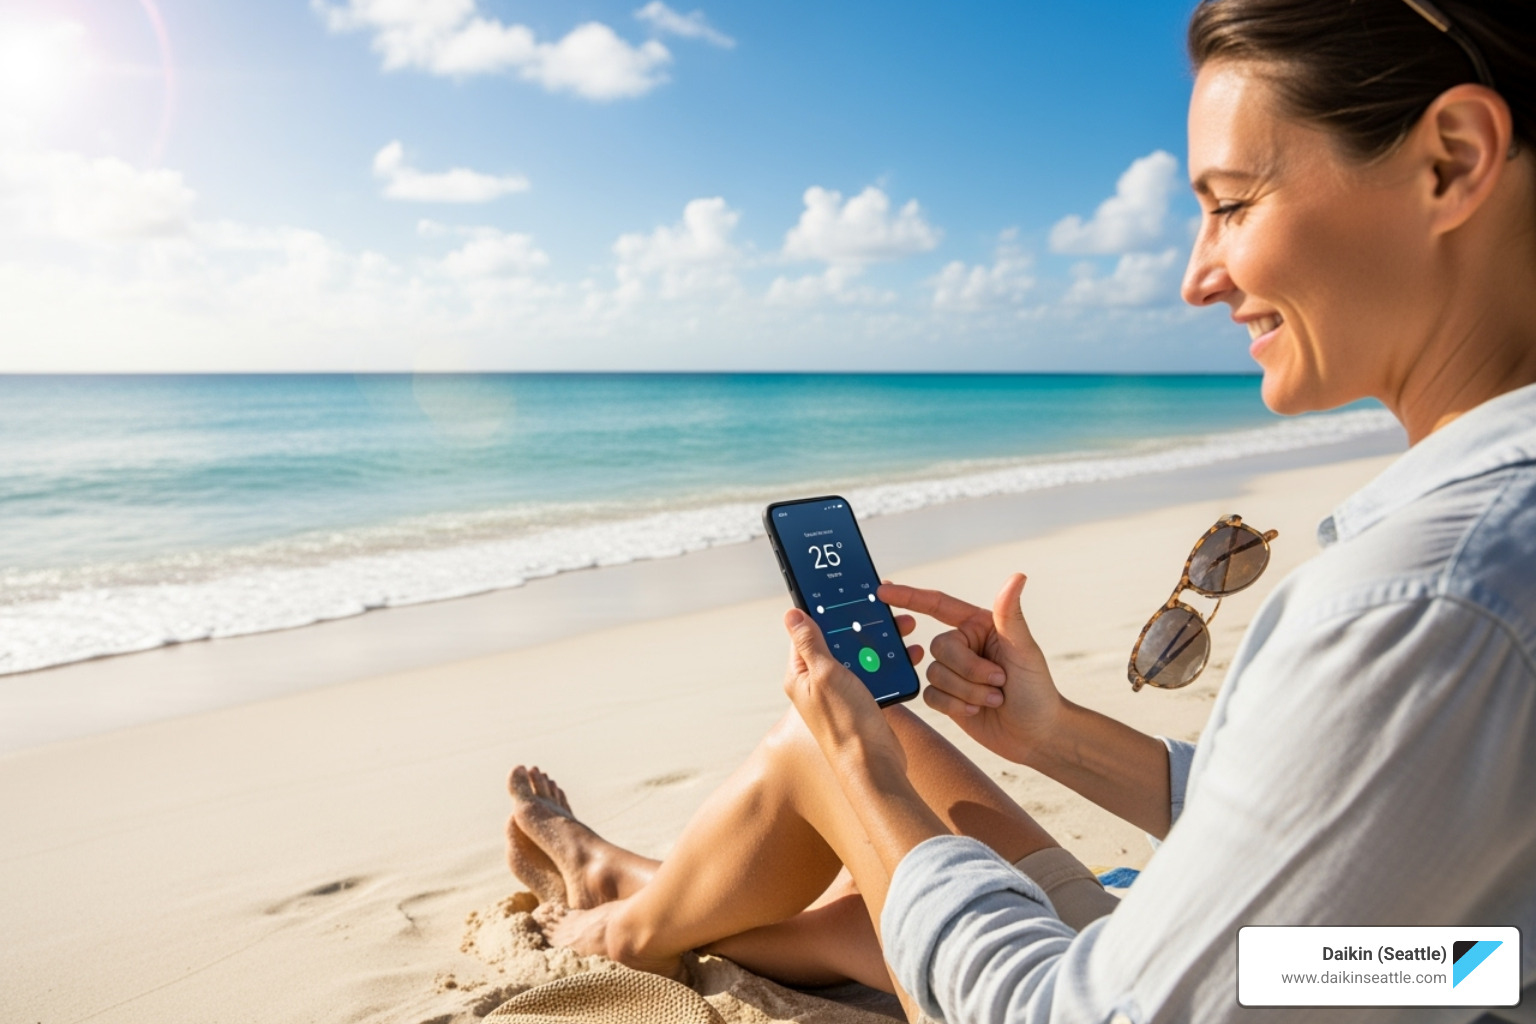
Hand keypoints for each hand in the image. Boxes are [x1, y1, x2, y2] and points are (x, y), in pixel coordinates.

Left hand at [781, 609, 906, 775]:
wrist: (874, 765)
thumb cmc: (845, 724)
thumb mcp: (825, 674)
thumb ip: (810, 643)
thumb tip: (791, 614)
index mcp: (800, 674)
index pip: (809, 632)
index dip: (827, 611)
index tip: (847, 593)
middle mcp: (817, 683)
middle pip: (839, 640)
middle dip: (862, 624)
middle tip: (887, 611)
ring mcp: (840, 693)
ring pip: (860, 655)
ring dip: (881, 642)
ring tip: (904, 628)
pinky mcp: (862, 702)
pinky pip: (875, 673)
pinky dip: (891, 663)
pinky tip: (908, 654)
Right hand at [879, 574, 1065, 765]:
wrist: (1036, 735)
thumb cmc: (1037, 689)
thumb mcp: (1024, 650)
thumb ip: (1010, 614)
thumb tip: (1017, 577)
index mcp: (978, 625)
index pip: (938, 605)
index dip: (910, 597)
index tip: (884, 591)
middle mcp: (964, 645)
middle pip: (938, 647)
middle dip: (968, 670)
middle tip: (999, 682)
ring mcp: (954, 672)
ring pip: (933, 674)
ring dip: (965, 691)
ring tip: (994, 699)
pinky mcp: (947, 697)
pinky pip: (930, 696)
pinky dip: (954, 705)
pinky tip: (976, 710)